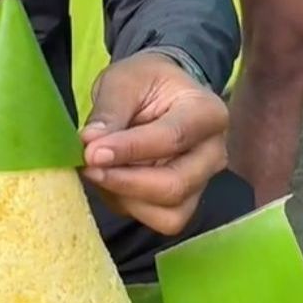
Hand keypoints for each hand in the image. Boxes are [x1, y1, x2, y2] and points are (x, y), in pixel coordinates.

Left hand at [81, 52, 228, 235]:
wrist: (157, 94)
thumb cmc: (144, 83)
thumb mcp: (123, 81)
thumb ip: (109, 111)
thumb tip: (90, 144)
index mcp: (207, 112)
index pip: (173, 138)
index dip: (129, 149)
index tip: (91, 152)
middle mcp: (213, 152)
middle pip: (175, 185)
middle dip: (125, 182)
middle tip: (88, 166)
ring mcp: (202, 182)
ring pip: (169, 212)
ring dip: (126, 198)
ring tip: (98, 172)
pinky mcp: (186, 202)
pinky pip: (160, 220)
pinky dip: (130, 207)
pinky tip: (112, 183)